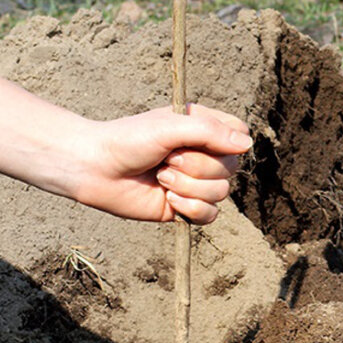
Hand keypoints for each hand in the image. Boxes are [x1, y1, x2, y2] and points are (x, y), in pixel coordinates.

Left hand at [55, 104, 251, 224]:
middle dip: (197, 167)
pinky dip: (191, 209)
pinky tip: (168, 200)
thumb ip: (209, 131)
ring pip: (220, 193)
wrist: (95, 169)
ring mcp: (194, 182)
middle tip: (166, 159)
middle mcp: (202, 154)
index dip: (227, 142)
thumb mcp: (170, 126)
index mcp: (202, 128)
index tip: (197, 140)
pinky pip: (210, 215)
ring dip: (188, 187)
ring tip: (161, 178)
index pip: (240, 134)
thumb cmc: (128, 140)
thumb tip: (247, 144)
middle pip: (231, 167)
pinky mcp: (185, 208)